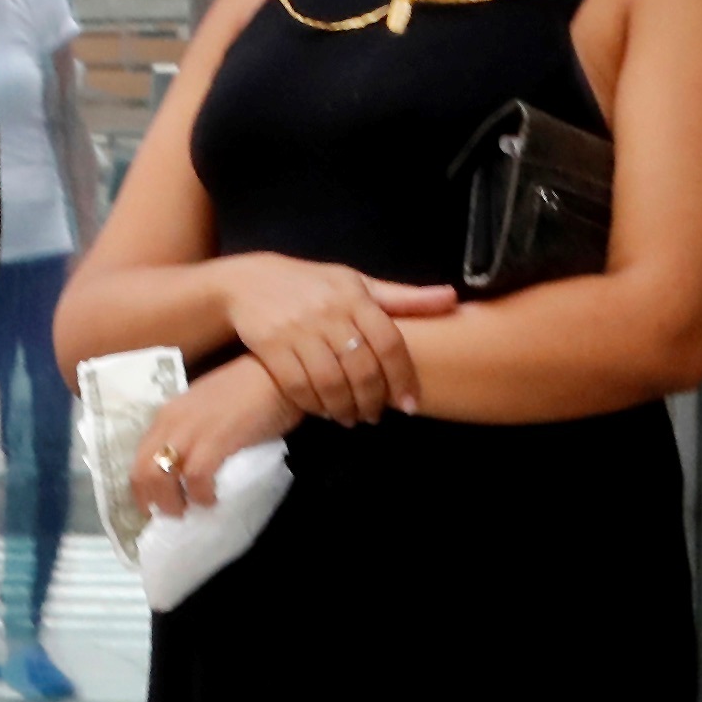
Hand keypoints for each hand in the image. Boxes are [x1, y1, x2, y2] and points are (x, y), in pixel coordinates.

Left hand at [132, 355, 299, 509]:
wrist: (278, 371)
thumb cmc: (248, 392)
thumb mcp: (206, 412)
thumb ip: (191, 434)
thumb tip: (186, 468)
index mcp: (167, 415)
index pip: (138, 458)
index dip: (141, 488)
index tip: (152, 507)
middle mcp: (171, 421)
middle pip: (142, 471)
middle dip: (152, 501)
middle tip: (171, 515)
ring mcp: (190, 429)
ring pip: (161, 476)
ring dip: (173, 502)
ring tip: (190, 510)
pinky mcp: (215, 438)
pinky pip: (195, 476)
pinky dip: (201, 494)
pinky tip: (212, 500)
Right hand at [222, 253, 449, 424]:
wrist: (249, 282)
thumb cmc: (313, 285)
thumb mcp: (358, 284)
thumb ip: (403, 298)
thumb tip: (452, 298)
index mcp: (355, 297)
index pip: (389, 342)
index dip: (402, 378)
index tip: (410, 405)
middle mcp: (329, 313)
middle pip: (361, 368)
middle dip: (372, 400)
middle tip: (375, 416)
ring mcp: (297, 330)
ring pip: (329, 381)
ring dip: (343, 408)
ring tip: (350, 419)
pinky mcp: (270, 346)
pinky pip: (296, 384)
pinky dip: (312, 404)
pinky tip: (321, 410)